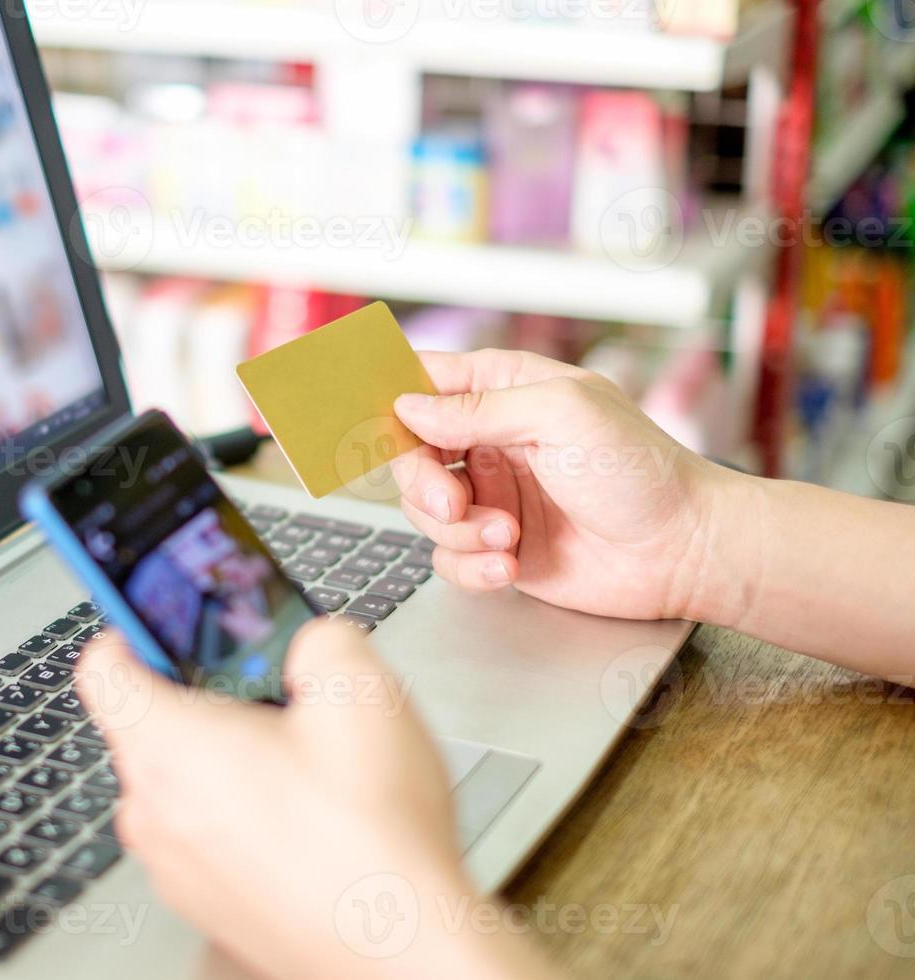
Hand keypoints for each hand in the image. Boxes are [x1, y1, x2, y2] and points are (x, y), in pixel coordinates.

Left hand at [76, 622, 543, 979]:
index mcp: (167, 746)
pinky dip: (240, 816)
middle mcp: (152, 810)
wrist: (404, 949)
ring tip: (303, 766)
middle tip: (271, 698)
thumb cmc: (373, 841)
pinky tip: (306, 818)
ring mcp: (172, 864)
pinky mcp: (203, 901)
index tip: (165, 619)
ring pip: (179, 782)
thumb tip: (308, 640)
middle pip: (146, 723)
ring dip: (226, 763)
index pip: (102, 663)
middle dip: (204, 700)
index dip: (135, 626)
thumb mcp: (361, 690)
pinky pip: (204, 834)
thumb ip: (318, 635)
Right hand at [391, 349, 736, 621]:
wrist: (684, 552)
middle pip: (410, 453)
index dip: (390, 397)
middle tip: (452, 502)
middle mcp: (493, 441)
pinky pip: (448, 558)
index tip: (363, 420)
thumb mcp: (561, 415)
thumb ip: (477, 409)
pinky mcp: (498, 547)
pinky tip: (510, 566)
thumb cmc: (641, 471)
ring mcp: (494, 496)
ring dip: (458, 530)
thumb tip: (407, 408)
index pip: (426, 381)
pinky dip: (471, 566)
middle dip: (421, 482)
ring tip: (510, 537)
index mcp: (508, 390)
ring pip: (423, 511)